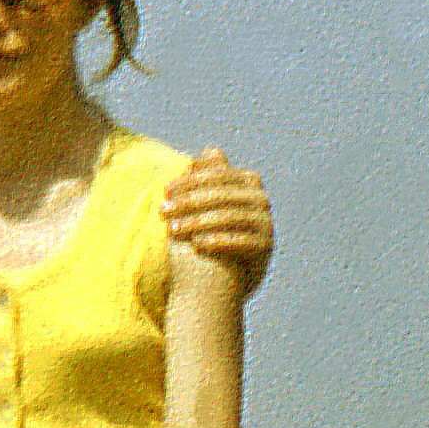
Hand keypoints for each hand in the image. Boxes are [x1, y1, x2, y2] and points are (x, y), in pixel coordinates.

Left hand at [159, 148, 271, 294]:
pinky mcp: (265, 247)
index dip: (189, 181)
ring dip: (196, 222)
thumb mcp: (208, 202)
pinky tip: (195, 245)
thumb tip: (209, 151)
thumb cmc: (211, 230)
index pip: (217, 174)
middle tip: (163, 211)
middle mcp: (261, 199)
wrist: (224, 276)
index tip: (165, 192)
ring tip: (172, 229)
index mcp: (249, 181)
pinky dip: (216, 240)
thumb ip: (210, 176)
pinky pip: (240, 241)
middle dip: (188, 202)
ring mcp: (266, 223)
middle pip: (221, 195)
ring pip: (228, 217)